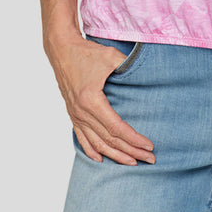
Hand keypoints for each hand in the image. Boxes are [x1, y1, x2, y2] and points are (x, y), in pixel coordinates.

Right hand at [46, 34, 155, 164]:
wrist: (62, 49)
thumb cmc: (87, 52)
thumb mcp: (111, 57)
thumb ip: (129, 66)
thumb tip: (149, 74)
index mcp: (91, 100)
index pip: (116, 128)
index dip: (134, 139)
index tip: (149, 145)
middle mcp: (81, 112)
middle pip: (109, 140)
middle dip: (131, 151)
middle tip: (149, 158)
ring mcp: (75, 115)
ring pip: (96, 143)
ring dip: (115, 155)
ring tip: (132, 162)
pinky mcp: (72, 113)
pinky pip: (81, 138)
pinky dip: (91, 150)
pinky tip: (100, 159)